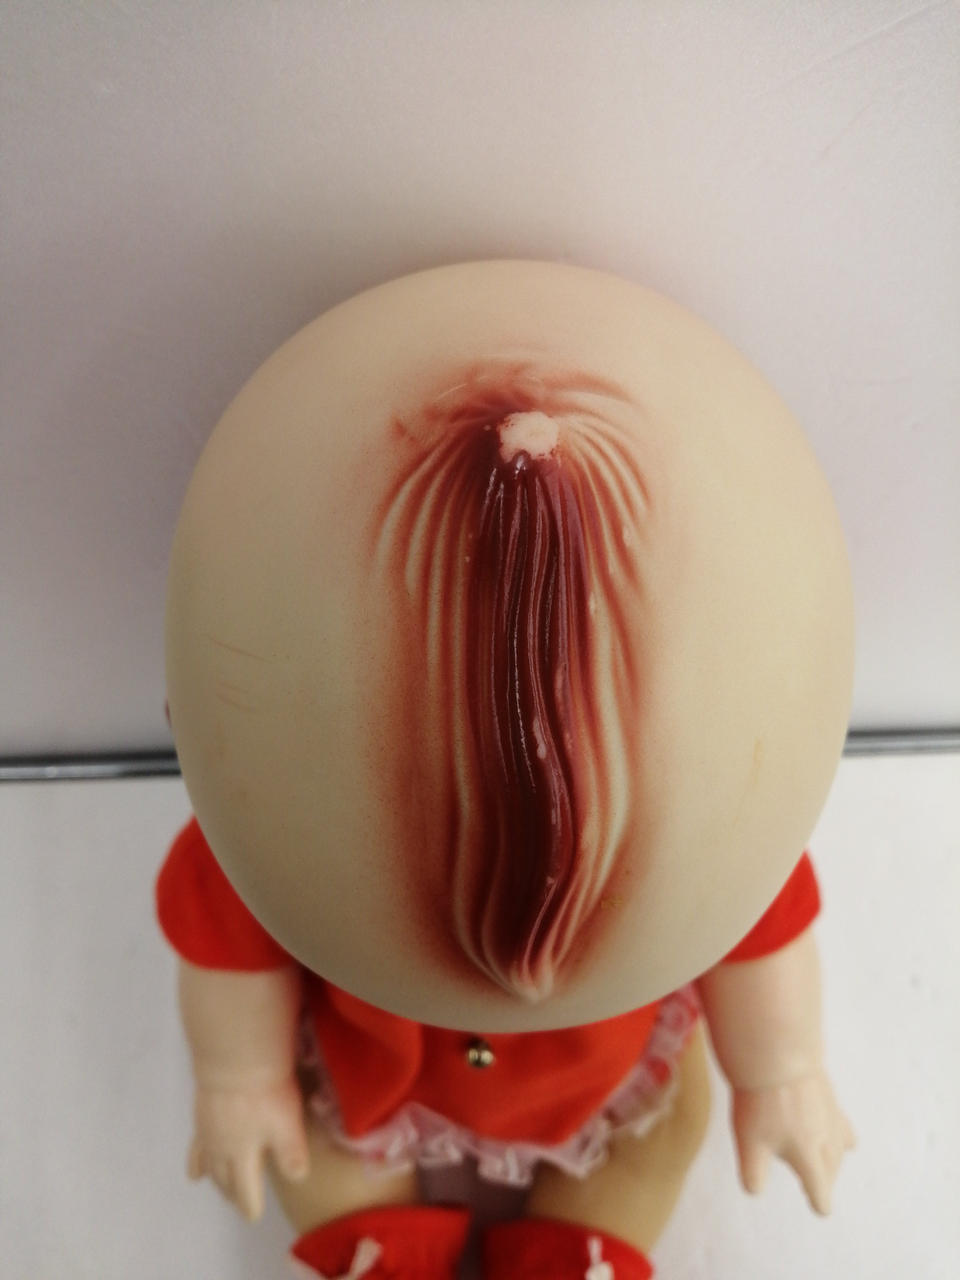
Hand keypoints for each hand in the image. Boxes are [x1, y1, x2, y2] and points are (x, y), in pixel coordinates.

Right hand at [188, 1075, 309, 1220]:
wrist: (234, 1059)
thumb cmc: (265, 1093)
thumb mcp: (287, 1125)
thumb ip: (291, 1154)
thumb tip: (297, 1179)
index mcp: (243, 1157)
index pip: (245, 1191)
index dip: (250, 1205)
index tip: (253, 1216)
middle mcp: (221, 1150)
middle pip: (225, 1180)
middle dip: (233, 1194)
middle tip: (239, 1203)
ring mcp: (208, 1133)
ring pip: (209, 1166)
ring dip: (216, 1181)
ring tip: (221, 1188)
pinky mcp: (201, 1114)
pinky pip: (196, 1148)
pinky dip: (196, 1163)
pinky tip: (195, 1172)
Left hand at [731, 1067, 855, 1214]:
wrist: (777, 1053)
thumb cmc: (761, 1101)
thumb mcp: (749, 1143)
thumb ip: (753, 1174)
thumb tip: (756, 1192)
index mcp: (810, 1157)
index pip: (820, 1189)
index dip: (819, 1201)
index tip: (820, 1208)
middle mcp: (827, 1140)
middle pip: (832, 1170)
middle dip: (824, 1180)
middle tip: (814, 1188)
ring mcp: (832, 1116)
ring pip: (840, 1147)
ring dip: (833, 1158)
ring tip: (825, 1161)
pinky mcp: (829, 1094)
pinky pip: (841, 1122)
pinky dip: (839, 1132)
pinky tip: (830, 1125)